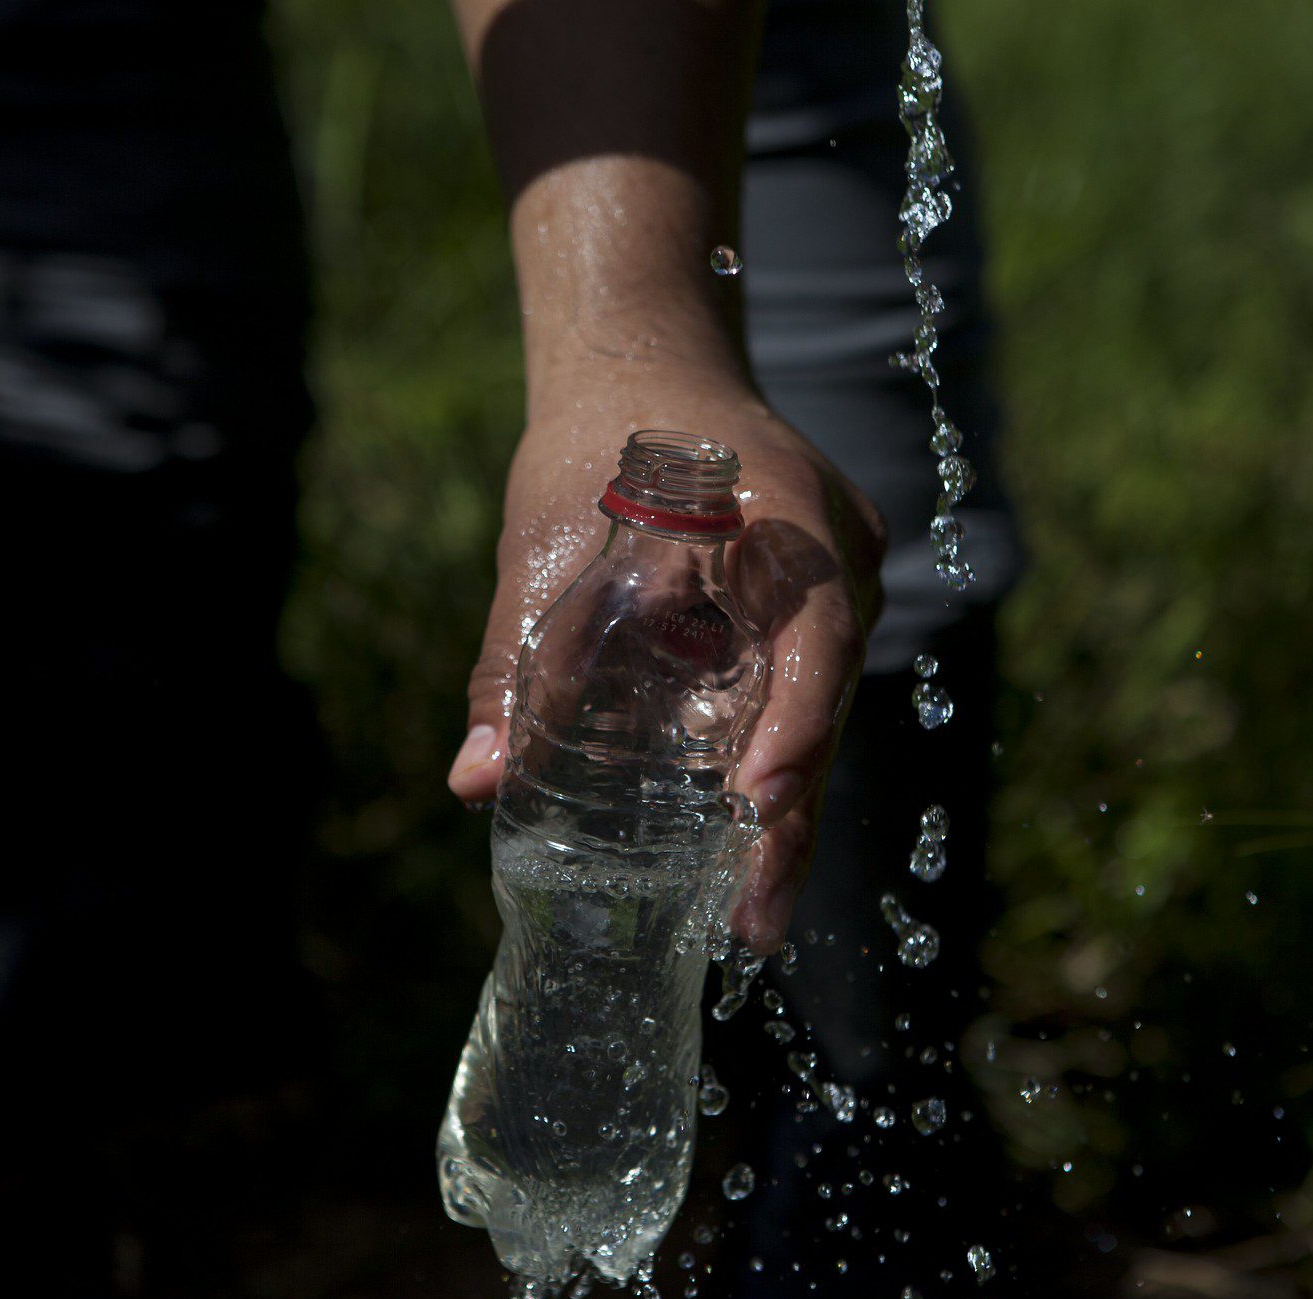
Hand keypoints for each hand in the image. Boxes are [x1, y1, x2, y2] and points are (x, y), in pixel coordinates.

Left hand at [446, 365, 884, 952]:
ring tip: (749, 916)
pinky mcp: (813, 610)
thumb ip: (513, 661)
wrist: (640, 361)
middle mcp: (837, 558)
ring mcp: (838, 584)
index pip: (818, 638)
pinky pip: (806, 693)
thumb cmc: (591, 440)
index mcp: (788, 519)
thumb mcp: (543, 544)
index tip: (755, 803)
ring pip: (821, 711)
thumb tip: (474, 782)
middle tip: (754, 924)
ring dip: (785, 808)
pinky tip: (741, 843)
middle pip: (827, 703)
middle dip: (789, 818)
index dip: (795, 727)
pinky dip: (775, 763)